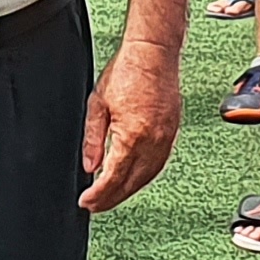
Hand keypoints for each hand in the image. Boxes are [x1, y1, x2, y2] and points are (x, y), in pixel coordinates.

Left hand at [78, 41, 181, 210]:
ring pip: (147, 177)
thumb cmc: (127, 71)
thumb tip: (90, 166)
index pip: (114, 177)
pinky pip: (158, 164)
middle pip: (132, 183)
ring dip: (128, 191)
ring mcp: (166, 138)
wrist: (153, 53)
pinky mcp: (172, 132)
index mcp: (133, 135)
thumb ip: (93, 140)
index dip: (99, 195)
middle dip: (112, 198)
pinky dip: (144, 177)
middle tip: (95, 206)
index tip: (87, 202)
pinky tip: (133, 179)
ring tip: (111, 197)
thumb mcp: (97, 105)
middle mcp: (154, 141)